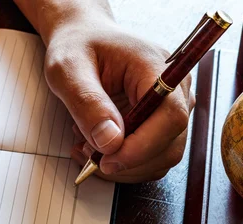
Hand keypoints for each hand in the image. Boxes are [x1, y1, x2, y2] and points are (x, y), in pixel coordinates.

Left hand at [44, 17, 194, 182]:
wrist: (85, 39)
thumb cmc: (78, 47)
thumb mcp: (68, 69)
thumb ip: (88, 102)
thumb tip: (110, 141)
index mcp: (156, 66)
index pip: (170, 116)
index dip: (142, 147)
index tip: (108, 160)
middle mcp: (175, 88)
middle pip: (170, 144)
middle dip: (127, 160)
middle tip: (87, 153)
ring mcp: (173, 107)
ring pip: (162, 157)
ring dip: (124, 165)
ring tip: (88, 146)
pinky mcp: (163, 123)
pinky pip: (152, 156)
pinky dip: (126, 163)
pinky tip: (99, 148)